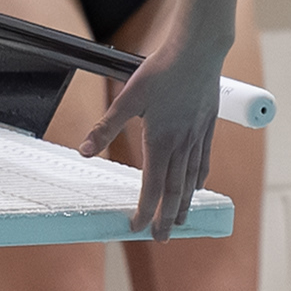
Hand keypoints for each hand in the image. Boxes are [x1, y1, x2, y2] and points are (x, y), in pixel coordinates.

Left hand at [83, 21, 223, 237]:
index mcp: (160, 141)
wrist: (198, 52)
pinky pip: (203, 162)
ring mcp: (197, 138)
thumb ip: (106, 127)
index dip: (144, 211)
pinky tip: (198, 187)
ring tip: (181, 222)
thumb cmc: (162, 71)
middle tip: (161, 238)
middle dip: (167, 218)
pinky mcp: (207, 127)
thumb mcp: (128, 98)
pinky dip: (199, 180)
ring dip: (185, 204)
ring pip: (191, 180)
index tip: (136, 228)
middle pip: (175, 192)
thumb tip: (84, 150)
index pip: (152, 187)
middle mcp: (182, 145)